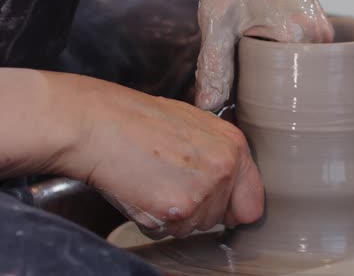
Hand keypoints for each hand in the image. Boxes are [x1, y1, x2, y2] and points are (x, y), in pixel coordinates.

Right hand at [62, 76, 263, 238]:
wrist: (100, 124)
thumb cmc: (138, 120)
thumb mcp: (193, 123)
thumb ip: (218, 154)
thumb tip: (231, 183)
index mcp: (233, 146)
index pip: (253, 204)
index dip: (232, 209)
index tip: (218, 207)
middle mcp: (224, 170)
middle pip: (218, 218)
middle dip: (196, 208)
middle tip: (167, 179)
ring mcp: (202, 193)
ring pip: (193, 227)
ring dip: (172, 214)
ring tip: (152, 180)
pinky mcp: (176, 211)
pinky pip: (169, 232)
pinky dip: (152, 220)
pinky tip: (141, 191)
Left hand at [195, 0, 333, 109]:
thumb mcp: (217, 21)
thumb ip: (214, 67)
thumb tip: (209, 108)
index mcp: (299, 37)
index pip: (279, 92)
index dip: (252, 102)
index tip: (233, 103)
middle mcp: (319, 38)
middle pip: (290, 85)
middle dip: (261, 90)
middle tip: (235, 79)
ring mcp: (322, 34)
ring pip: (295, 73)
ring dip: (270, 77)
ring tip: (247, 58)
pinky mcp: (318, 30)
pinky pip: (299, 60)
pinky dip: (278, 63)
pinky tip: (259, 51)